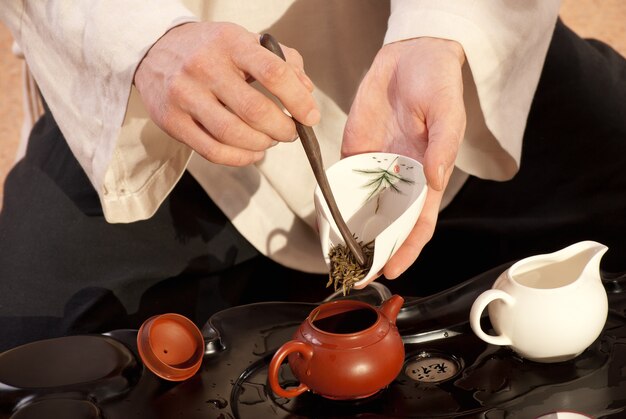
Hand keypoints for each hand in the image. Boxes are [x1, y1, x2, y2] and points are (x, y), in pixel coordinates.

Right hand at [134, 22, 319, 165]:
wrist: (154, 50)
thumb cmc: (210, 49)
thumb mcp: (245, 41)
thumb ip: (283, 61)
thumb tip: (306, 92)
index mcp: (230, 42)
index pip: (273, 72)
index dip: (298, 100)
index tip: (310, 116)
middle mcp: (204, 66)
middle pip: (255, 111)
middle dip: (283, 129)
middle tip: (291, 132)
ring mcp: (184, 95)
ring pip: (233, 134)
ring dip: (262, 144)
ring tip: (270, 140)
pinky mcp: (172, 121)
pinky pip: (213, 151)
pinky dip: (240, 158)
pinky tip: (252, 152)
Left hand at [342, 37, 465, 278]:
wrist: (410, 55)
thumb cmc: (438, 83)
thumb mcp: (448, 111)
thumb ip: (442, 145)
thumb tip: (434, 178)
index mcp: (427, 174)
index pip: (419, 221)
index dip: (407, 248)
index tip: (391, 270)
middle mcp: (401, 177)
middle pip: (387, 223)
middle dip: (374, 250)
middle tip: (355, 275)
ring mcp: (376, 166)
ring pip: (363, 208)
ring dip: (351, 233)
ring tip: (335, 257)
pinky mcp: (356, 150)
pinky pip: (344, 181)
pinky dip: (334, 201)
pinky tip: (323, 220)